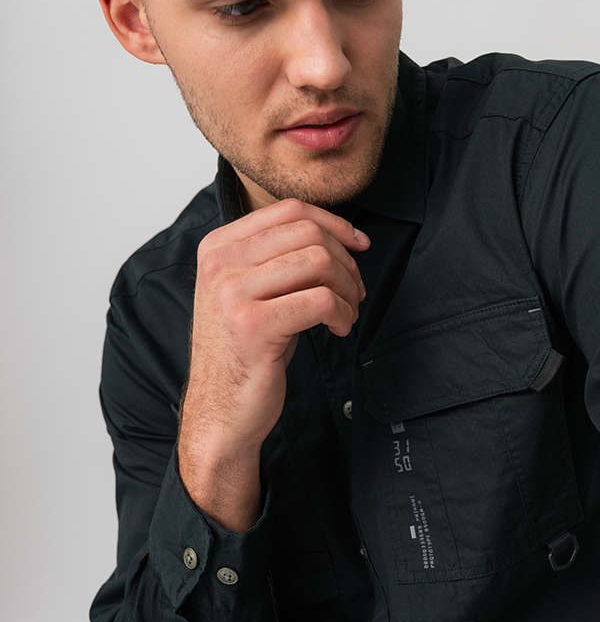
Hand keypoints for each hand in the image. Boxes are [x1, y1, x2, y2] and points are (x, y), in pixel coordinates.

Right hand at [177, 200, 368, 529]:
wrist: (220, 411)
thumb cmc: (244, 352)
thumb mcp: (251, 293)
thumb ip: (278, 258)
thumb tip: (338, 234)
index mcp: (218, 247)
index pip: (289, 210)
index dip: (334, 223)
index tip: (358, 246)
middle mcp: (220, 264)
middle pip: (308, 233)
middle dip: (345, 261)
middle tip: (356, 291)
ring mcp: (233, 293)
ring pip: (318, 262)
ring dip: (347, 289)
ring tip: (347, 313)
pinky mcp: (254, 325)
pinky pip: (320, 300)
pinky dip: (342, 313)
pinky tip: (339, 329)